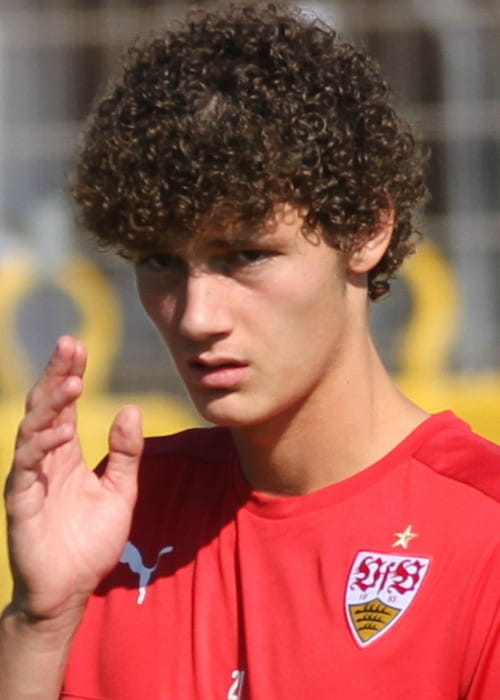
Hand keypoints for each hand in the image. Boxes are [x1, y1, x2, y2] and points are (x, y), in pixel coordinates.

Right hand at [4, 336, 142, 623]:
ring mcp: (30, 478)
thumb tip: (131, 408)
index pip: (64, 405)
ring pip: (32, 429)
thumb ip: (126, 452)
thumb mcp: (120, 490)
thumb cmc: (91, 541)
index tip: (81, 346)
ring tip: (73, 381)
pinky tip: (60, 428)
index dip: (69, 374)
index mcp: (66, 454)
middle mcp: (45, 459)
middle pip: (46, 407)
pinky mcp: (21, 501)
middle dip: (56, 374)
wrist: (71, 588)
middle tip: (70, 344)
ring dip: (50, 403)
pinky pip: (27, 466)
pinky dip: (42, 444)